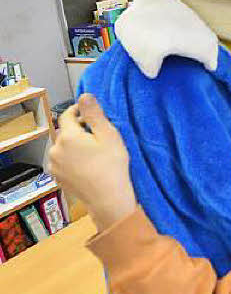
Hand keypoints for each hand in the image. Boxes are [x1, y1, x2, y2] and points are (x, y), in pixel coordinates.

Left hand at [50, 94, 135, 231]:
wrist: (107, 199)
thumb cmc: (112, 165)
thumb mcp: (109, 135)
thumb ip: (94, 114)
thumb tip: (84, 95)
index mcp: (68, 135)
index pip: (67, 114)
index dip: (79, 110)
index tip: (91, 113)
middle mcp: (56, 148)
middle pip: (66, 131)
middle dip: (78, 129)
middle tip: (98, 135)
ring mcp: (54, 164)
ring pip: (63, 147)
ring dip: (74, 145)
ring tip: (93, 151)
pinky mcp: (57, 177)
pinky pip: (62, 161)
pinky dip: (71, 158)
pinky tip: (87, 164)